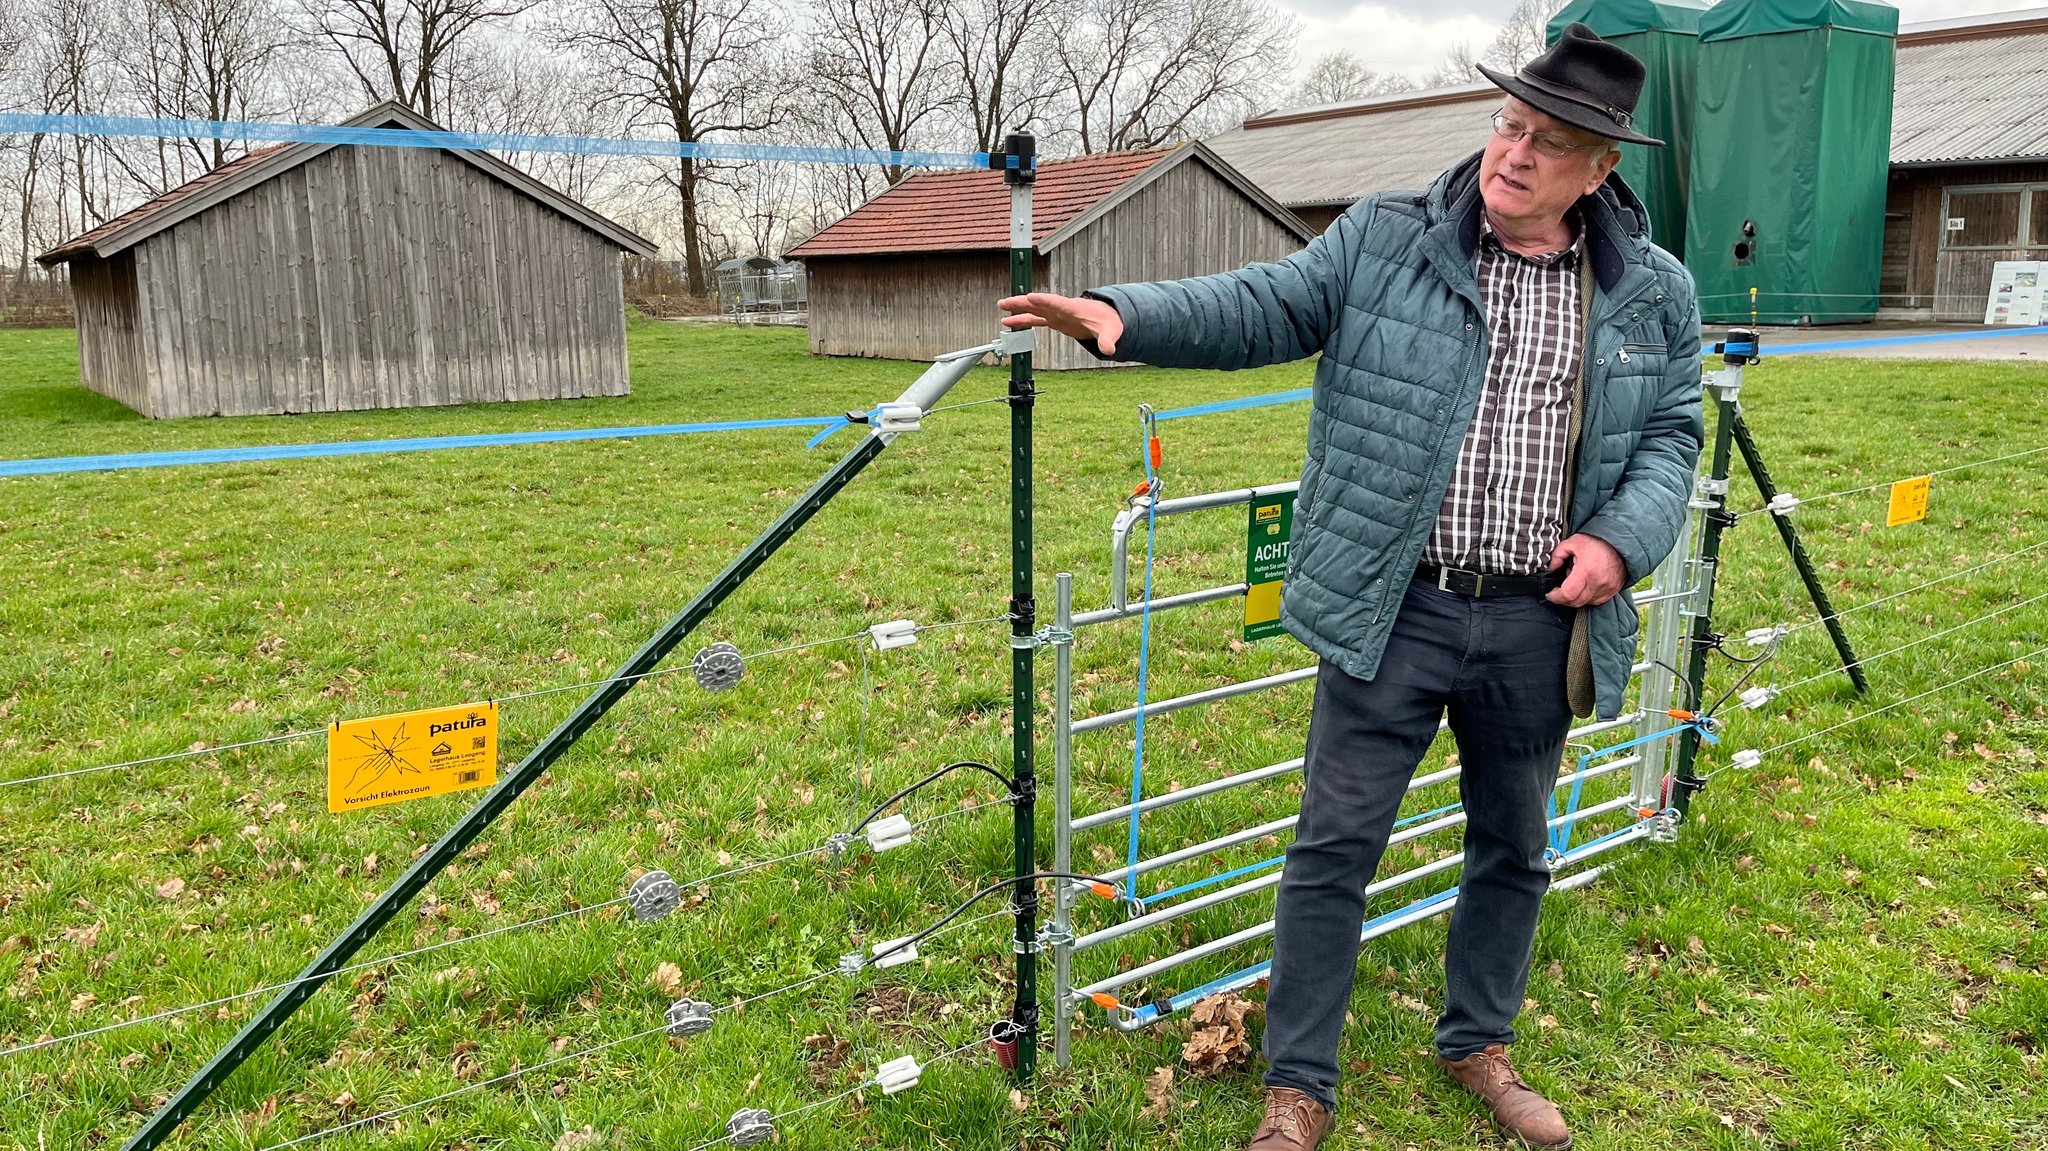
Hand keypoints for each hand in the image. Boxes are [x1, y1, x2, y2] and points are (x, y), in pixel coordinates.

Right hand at [998, 292, 1123, 355]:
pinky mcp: (1054, 320)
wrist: (1107, 318)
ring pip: (1033, 308)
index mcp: (1073, 308)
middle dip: (1022, 302)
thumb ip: (1107, 340)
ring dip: (1018, 308)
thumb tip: (1109, 350)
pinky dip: (1023, 319)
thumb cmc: (1109, 322)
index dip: (1043, 300)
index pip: (1056, 303)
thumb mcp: (1111, 331)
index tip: (1030, 297)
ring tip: (1001, 306)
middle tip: (1005, 302)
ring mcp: (1056, 313)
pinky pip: (1035, 319)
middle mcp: (1061, 308)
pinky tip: (1009, 322)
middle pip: (1039, 303)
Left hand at [1544, 534, 1625, 607]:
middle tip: (1560, 589)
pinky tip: (1586, 585)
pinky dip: (1587, 597)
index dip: (1555, 597)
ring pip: (1585, 602)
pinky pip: (1596, 601)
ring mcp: (1607, 588)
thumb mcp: (1572, 543)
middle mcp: (1598, 582)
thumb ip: (1557, 555)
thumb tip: (1551, 568)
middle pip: (1575, 602)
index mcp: (1586, 571)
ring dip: (1576, 596)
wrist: (1619, 543)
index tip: (1550, 594)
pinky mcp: (1613, 590)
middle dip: (1563, 599)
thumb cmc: (1596, 542)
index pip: (1568, 594)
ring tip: (1576, 581)